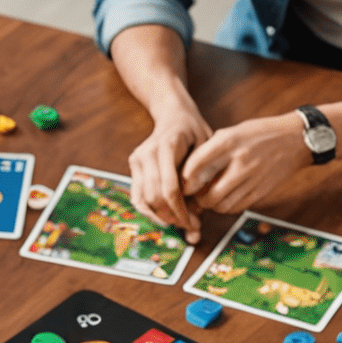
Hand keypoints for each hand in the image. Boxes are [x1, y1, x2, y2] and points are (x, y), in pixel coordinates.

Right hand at [127, 95, 213, 241]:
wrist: (174, 115)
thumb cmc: (195, 133)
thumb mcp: (208, 149)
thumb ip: (203, 177)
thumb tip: (198, 210)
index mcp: (167, 146)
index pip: (170, 188)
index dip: (181, 211)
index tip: (195, 224)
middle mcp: (147, 153)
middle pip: (154, 198)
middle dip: (172, 218)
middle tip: (190, 227)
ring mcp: (137, 160)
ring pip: (143, 201)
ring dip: (161, 218)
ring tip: (179, 224)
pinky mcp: (133, 167)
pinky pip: (137, 197)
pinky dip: (150, 213)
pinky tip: (164, 219)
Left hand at [180, 112, 310, 215]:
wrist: (295, 139)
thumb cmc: (259, 134)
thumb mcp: (232, 132)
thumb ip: (211, 150)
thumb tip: (187, 172)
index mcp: (228, 142)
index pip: (195, 167)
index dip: (184, 180)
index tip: (182, 183)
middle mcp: (239, 161)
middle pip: (207, 194)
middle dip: (197, 199)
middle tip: (195, 196)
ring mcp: (251, 178)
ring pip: (221, 205)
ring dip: (211, 205)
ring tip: (209, 197)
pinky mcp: (260, 191)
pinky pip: (236, 208)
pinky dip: (226, 207)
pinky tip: (226, 198)